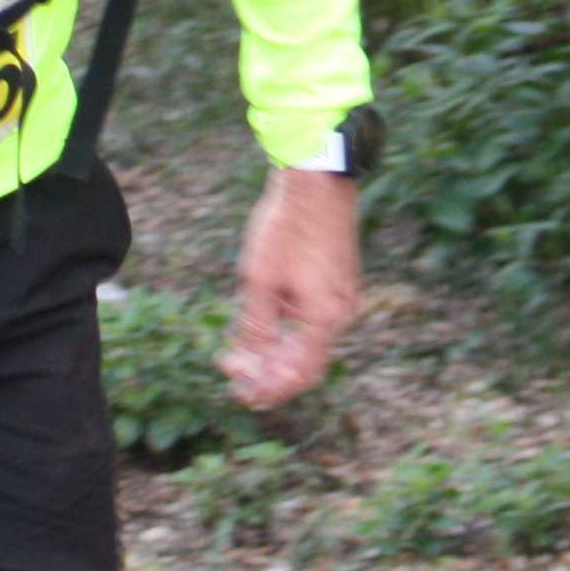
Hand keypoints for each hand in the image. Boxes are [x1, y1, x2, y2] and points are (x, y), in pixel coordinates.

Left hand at [217, 167, 359, 408]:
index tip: (239, 389)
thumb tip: (250, 362)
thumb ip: (254, 326)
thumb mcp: (259, 280)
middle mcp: (340, 311)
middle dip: (265, 368)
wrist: (316, 179)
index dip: (269, 391)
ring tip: (237, 341)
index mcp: (324, 318)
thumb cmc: (287, 227)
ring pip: (306, 337)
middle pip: (304, 360)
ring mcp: (341, 294)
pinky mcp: (336, 279)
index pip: (300, 376)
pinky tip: (259, 314)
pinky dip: (285, 324)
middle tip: (228, 362)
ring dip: (273, 346)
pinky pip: (311, 316)